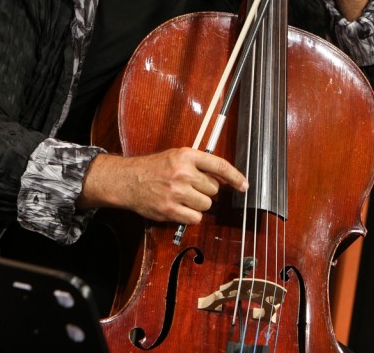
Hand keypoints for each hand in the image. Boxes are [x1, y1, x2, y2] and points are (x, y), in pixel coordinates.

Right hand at [78, 148, 247, 224]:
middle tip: (190, 186)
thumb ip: (199, 164)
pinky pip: (195, 218)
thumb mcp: (177, 156)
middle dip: (205, 190)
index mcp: (186, 155)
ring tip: (183, 197)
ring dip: (198, 204)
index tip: (244, 185)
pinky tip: (180, 208)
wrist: (128, 181)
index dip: (235, 176)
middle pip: (214, 189)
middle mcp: (183, 172)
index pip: (219, 166)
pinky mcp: (170, 210)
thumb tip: (225, 179)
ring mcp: (176, 192)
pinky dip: (191, 216)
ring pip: (206, 204)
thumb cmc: (155, 168)